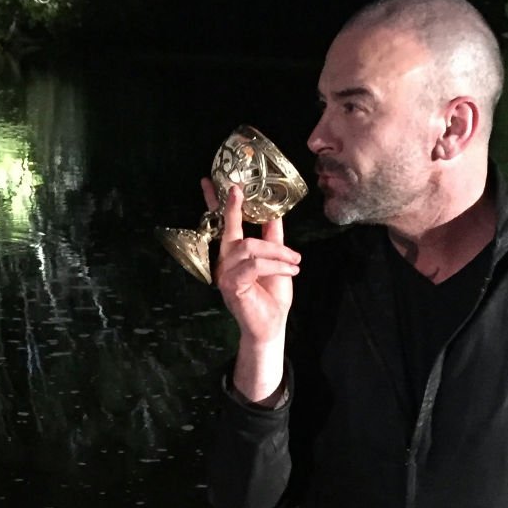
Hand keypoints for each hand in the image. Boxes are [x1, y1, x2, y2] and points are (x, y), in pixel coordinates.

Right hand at [202, 178, 300, 400]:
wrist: (271, 326)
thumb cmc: (272, 295)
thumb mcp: (277, 260)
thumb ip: (272, 236)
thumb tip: (274, 211)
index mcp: (232, 253)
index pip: (222, 224)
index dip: (216, 202)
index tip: (212, 181)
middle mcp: (224, 261)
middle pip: (228, 229)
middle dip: (232, 209)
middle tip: (237, 190)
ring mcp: (225, 274)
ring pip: (248, 247)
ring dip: (276, 250)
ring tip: (295, 259)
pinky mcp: (232, 285)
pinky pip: (254, 265)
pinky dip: (275, 264)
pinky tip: (291, 268)